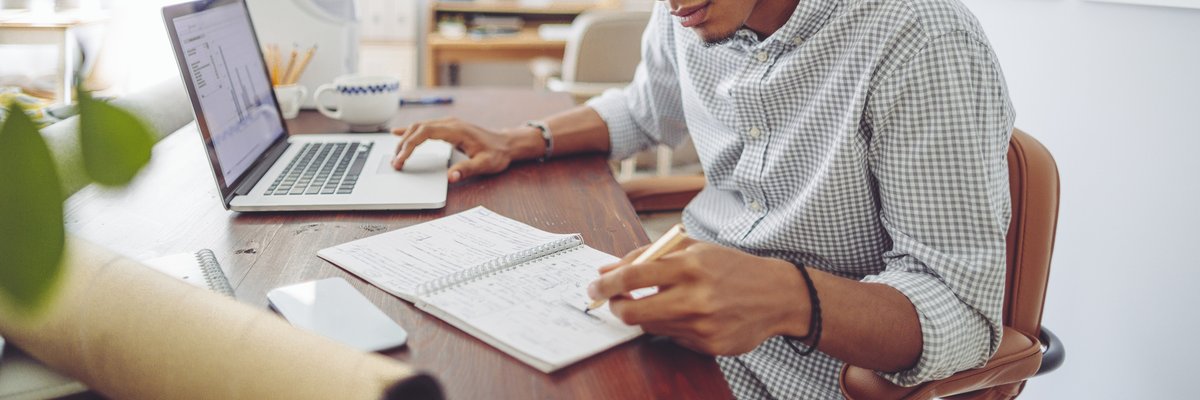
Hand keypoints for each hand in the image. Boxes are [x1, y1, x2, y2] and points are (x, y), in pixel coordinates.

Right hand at [391, 117, 541, 182]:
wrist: (507, 144)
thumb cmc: (497, 153)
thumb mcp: (485, 164)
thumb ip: (467, 170)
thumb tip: (450, 177)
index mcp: (456, 130)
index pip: (425, 132)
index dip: (410, 144)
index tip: (401, 158)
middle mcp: (450, 123)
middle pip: (418, 128)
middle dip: (403, 144)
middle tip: (395, 163)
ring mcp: (448, 123)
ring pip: (419, 126)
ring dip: (405, 139)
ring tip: (396, 156)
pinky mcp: (448, 127)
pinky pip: (425, 127)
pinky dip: (410, 132)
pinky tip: (398, 133)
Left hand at [588, 239, 810, 354]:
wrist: (777, 295)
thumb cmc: (731, 267)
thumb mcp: (693, 249)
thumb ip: (648, 256)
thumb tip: (607, 271)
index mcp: (690, 266)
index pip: (634, 275)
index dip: (607, 284)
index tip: (594, 287)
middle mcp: (695, 298)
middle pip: (634, 312)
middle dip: (616, 308)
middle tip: (614, 302)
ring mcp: (702, 326)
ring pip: (651, 326)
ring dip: (646, 315)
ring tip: (663, 301)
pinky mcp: (709, 346)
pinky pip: (673, 338)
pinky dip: (672, 327)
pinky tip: (691, 316)